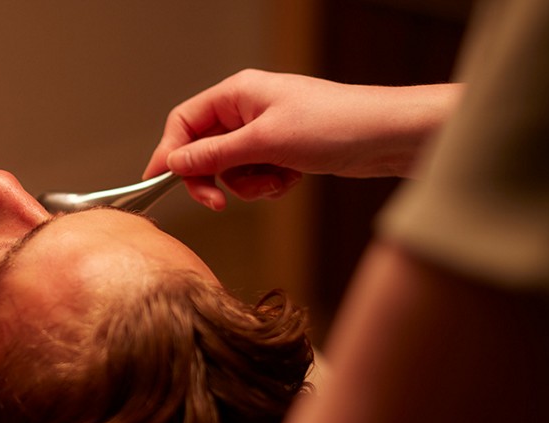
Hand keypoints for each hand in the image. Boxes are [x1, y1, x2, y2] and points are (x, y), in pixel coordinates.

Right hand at [145, 69, 458, 209]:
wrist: (388, 136)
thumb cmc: (334, 124)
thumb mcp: (264, 142)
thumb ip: (214, 155)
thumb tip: (175, 162)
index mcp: (238, 94)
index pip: (184, 122)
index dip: (170, 152)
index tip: (161, 182)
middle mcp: (247, 110)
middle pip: (203, 150)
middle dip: (213, 178)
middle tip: (218, 203)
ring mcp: (265, 131)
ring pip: (230, 169)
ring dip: (248, 185)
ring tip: (277, 180)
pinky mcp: (283, 151)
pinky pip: (255, 176)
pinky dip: (268, 185)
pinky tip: (292, 179)